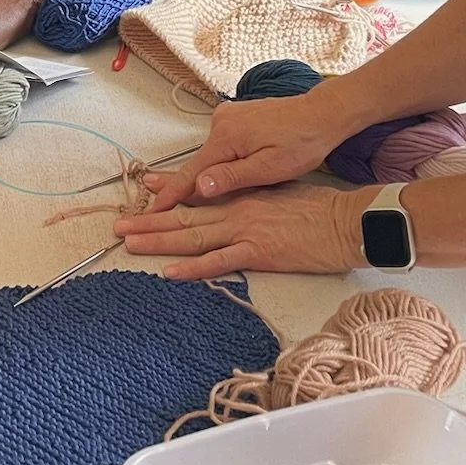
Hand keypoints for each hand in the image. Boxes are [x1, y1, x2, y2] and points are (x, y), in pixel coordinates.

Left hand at [115, 184, 368, 279]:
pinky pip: (219, 263)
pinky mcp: (259, 253)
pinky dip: (193, 268)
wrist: (347, 221)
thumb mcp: (279, 192)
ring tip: (129, 243)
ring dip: (158, 241)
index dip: (166, 194)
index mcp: (242, 195)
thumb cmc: (319, 209)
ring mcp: (246, 231)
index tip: (141, 192)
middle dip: (148, 222)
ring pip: (192, 236)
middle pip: (184, 217)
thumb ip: (249, 194)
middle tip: (117, 226)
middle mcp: (237, 210)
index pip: (196, 195)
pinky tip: (170, 272)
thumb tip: (226, 194)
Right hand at [140, 90, 343, 209]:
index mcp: (226, 137)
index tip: (151, 211)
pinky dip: (213, 162)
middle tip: (153, 205)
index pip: (190, 172)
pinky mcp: (236, 117)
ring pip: (207, 155)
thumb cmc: (303, 143)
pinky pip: (218, 146)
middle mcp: (220, 123)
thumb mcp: (270, 168)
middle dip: (177, 186)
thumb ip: (232, 177)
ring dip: (199, 175)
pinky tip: (210, 175)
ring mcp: (228, 117)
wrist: (322, 114)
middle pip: (195, 163)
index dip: (171, 195)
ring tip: (174, 194)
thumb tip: (199, 186)